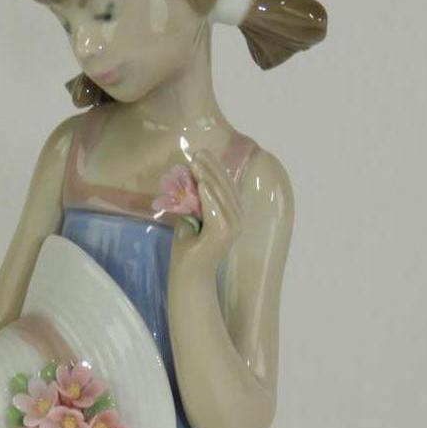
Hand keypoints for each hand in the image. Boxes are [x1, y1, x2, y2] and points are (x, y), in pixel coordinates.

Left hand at [172, 150, 242, 272]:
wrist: (189, 274)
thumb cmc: (189, 248)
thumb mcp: (192, 217)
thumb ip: (195, 201)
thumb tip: (192, 179)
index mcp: (233, 214)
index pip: (226, 186)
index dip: (215, 168)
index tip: (202, 153)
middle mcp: (238, 220)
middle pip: (225, 187)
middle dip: (211, 168)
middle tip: (198, 153)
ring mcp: (232, 227)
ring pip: (220, 196)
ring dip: (208, 176)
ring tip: (196, 162)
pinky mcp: (223, 234)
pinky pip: (215, 210)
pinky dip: (208, 195)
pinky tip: (201, 182)